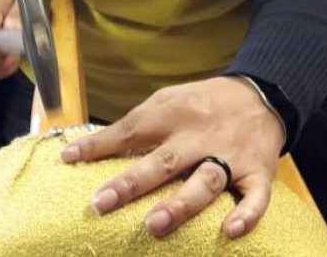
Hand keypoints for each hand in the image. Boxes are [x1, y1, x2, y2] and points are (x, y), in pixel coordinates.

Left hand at [61, 77, 284, 238]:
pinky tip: (230, 231)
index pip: (130, 130)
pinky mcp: (257, 172)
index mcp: (172, 115)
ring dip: (180, 203)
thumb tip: (96, 145)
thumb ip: (138, 123)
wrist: (258, 95)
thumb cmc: (201, 103)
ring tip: (153, 225)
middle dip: (132, 183)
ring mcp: (229, 155)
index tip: (68, 158)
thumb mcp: (167, 100)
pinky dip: (246, 214)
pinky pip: (255, 197)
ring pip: (204, 180)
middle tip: (101, 203)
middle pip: (163, 161)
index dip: (98, 145)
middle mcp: (197, 136)